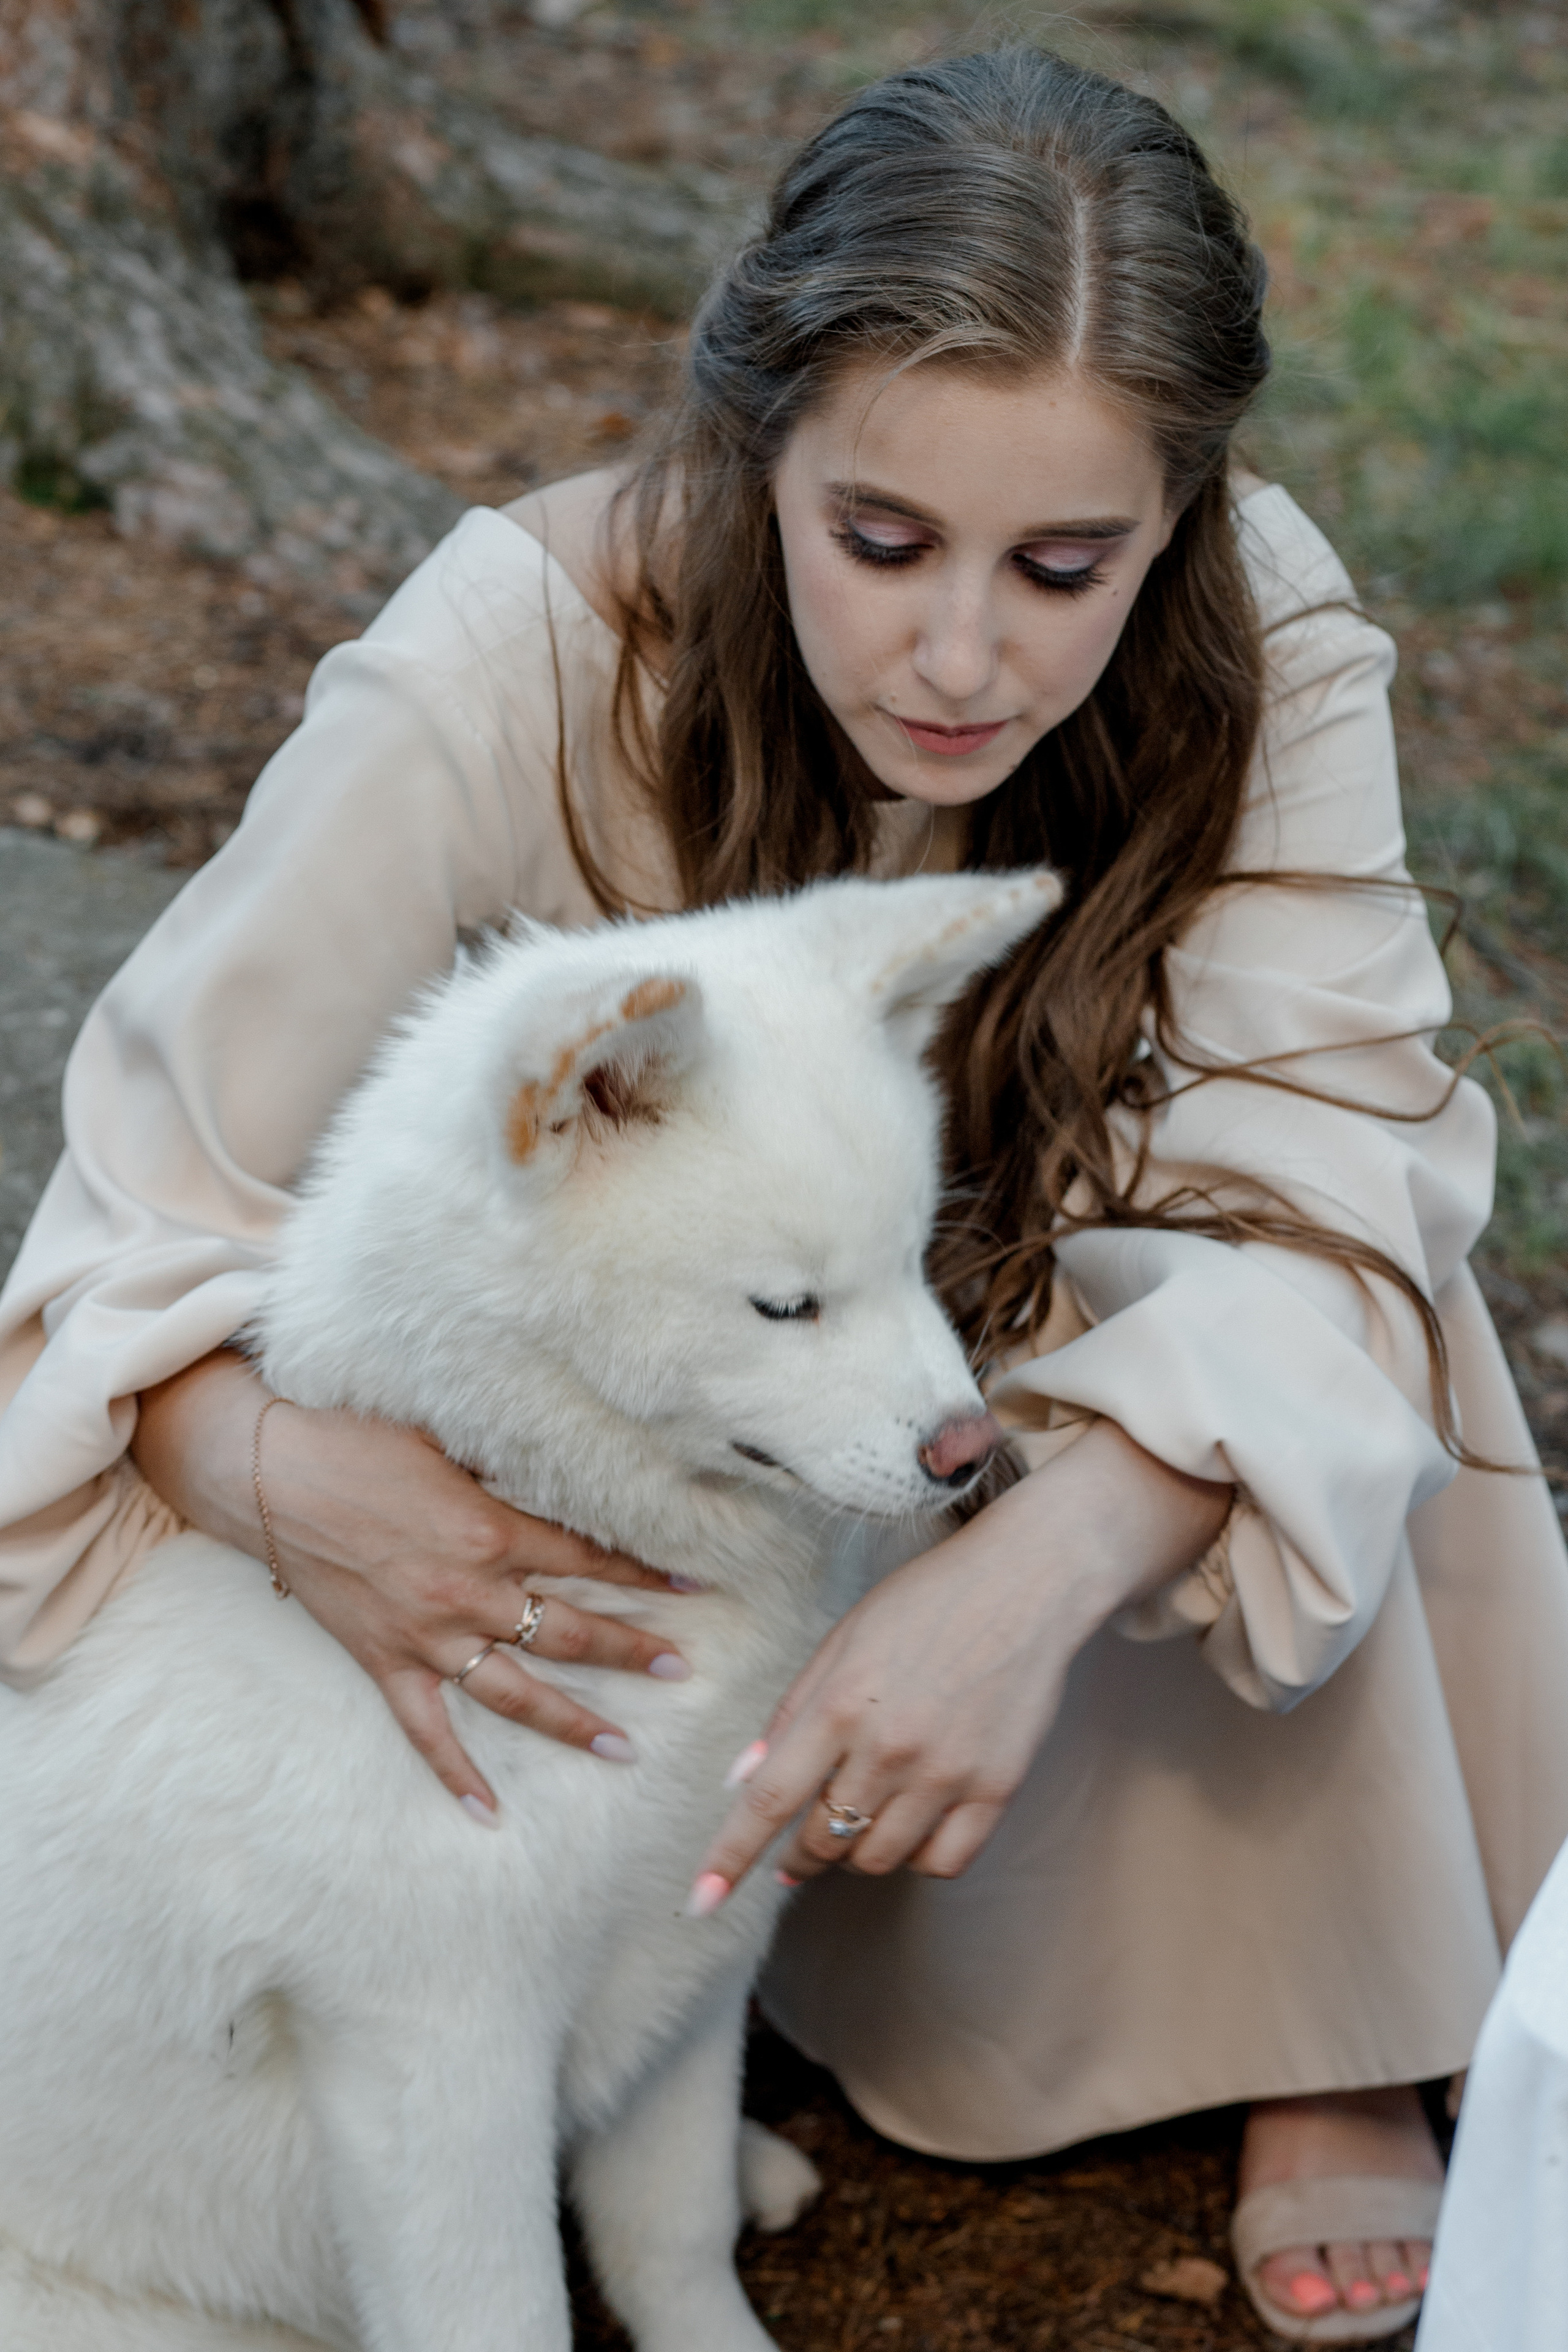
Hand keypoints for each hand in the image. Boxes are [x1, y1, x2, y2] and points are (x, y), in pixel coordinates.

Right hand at [132, 1351, 688, 1816]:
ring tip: (625, 1747)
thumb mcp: (447, 1440)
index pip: (588, 1558)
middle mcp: (468, 1592)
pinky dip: (455, 1774)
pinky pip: (427, 1730)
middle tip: (682, 1668)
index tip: (692, 1583)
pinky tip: (488, 1813)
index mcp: (491, 1530)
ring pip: (515, 1694)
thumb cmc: (359, 1439)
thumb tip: (561, 1469)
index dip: (643, 1571)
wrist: (268, 1473)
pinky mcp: (385, 1660)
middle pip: (568, 1632)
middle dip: (632, 1651)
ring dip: (573, 1722)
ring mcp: (426, 1635)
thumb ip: (503, 1468)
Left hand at [690, 1422, 1231, 1907]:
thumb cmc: (926, 1602)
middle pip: (823, 1839)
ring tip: (864, 1818)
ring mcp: (946, 1773)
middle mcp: (889, 1748)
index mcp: (841, 1705)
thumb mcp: (843, 1640)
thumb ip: (792, 1713)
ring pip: (878, 1859)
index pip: (769, 1800)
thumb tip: (742, 1780)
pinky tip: (915, 1826)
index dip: (730, 1857)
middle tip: (801, 1843)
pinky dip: (919, 1857)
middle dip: (800, 1853)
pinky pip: (944, 1862)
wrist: (1025, 1584)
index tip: (701, 1902)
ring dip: (858, 1853)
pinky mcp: (996, 1788)